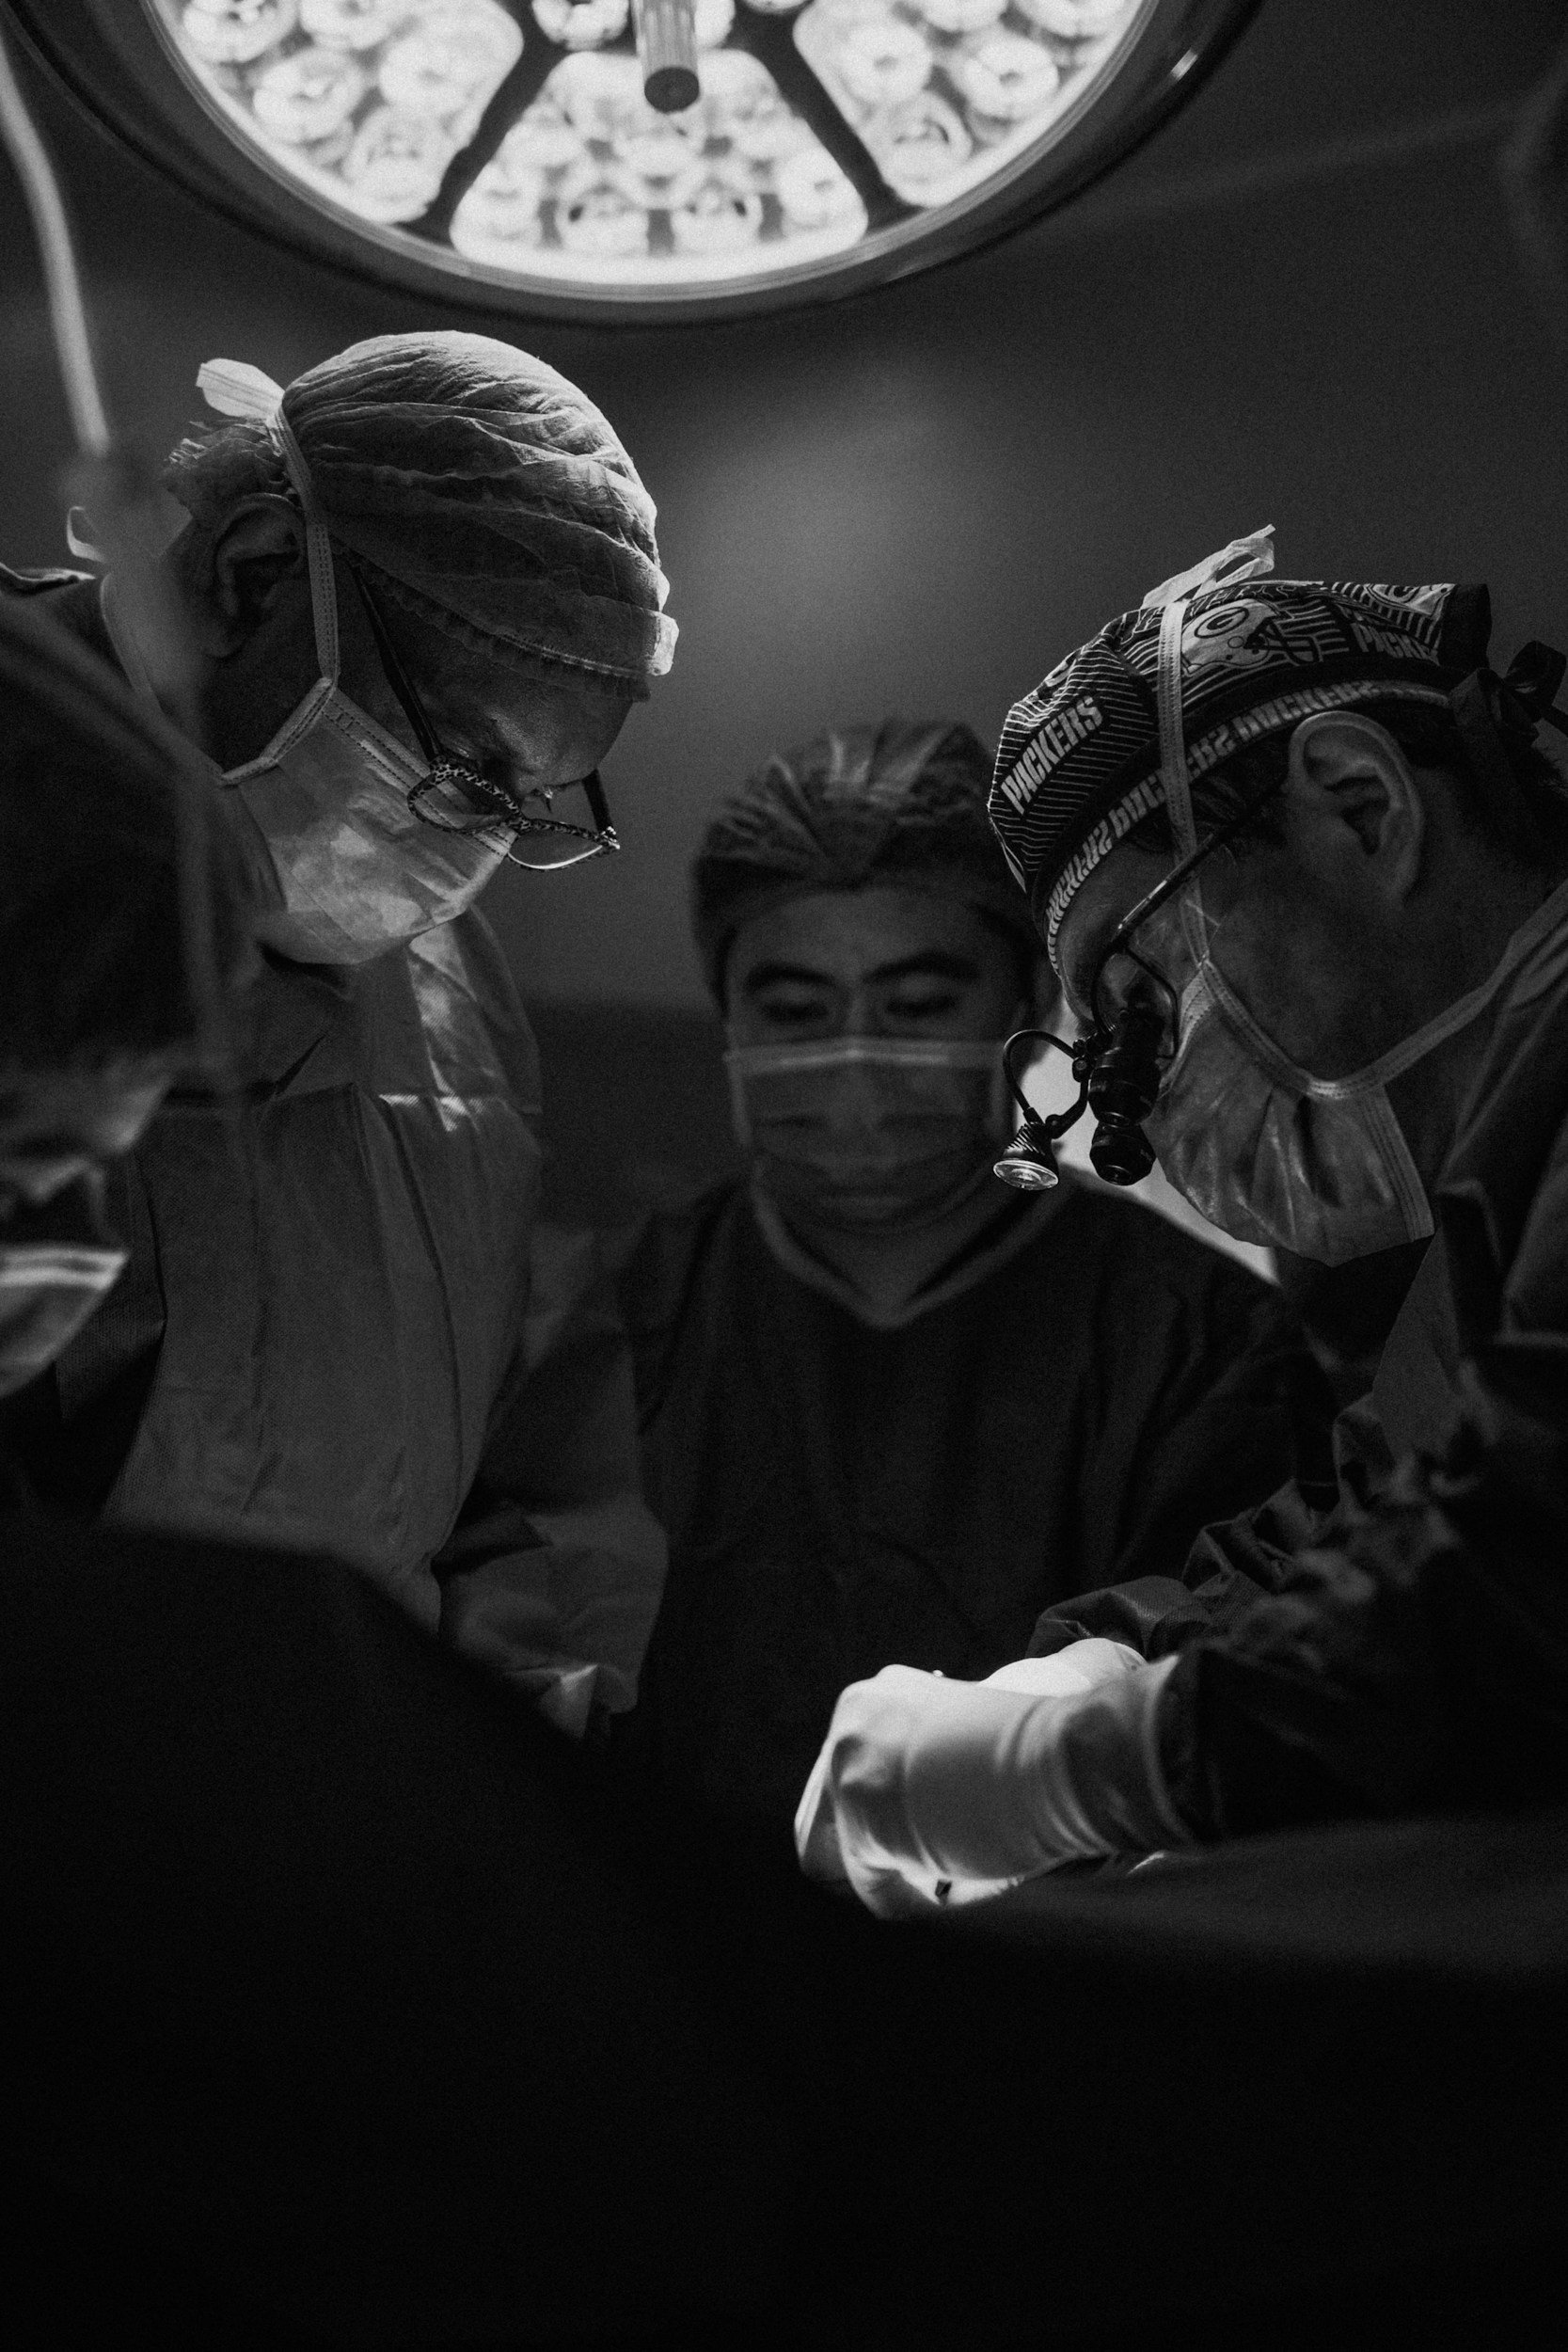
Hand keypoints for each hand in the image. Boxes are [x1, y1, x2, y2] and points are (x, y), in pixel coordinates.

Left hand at [795, 1649, 1178, 1917]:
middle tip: (917, 1886)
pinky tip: (957, 1892)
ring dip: (884, 1886)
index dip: (878, 1829)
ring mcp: (847, 1770)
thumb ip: (912, 1787)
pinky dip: (913, 1906)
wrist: (1064, 1755)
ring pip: (835, 1862)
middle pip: (818, 1821)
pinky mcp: (861, 1821)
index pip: (842, 1782)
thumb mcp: (957, 1753)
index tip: (924, 1854)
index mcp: (872, 1701)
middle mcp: (848, 1725)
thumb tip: (903, 1867)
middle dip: (862, 1864)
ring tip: (941, 1889)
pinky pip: (873, 1891)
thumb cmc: (1034, 1759)